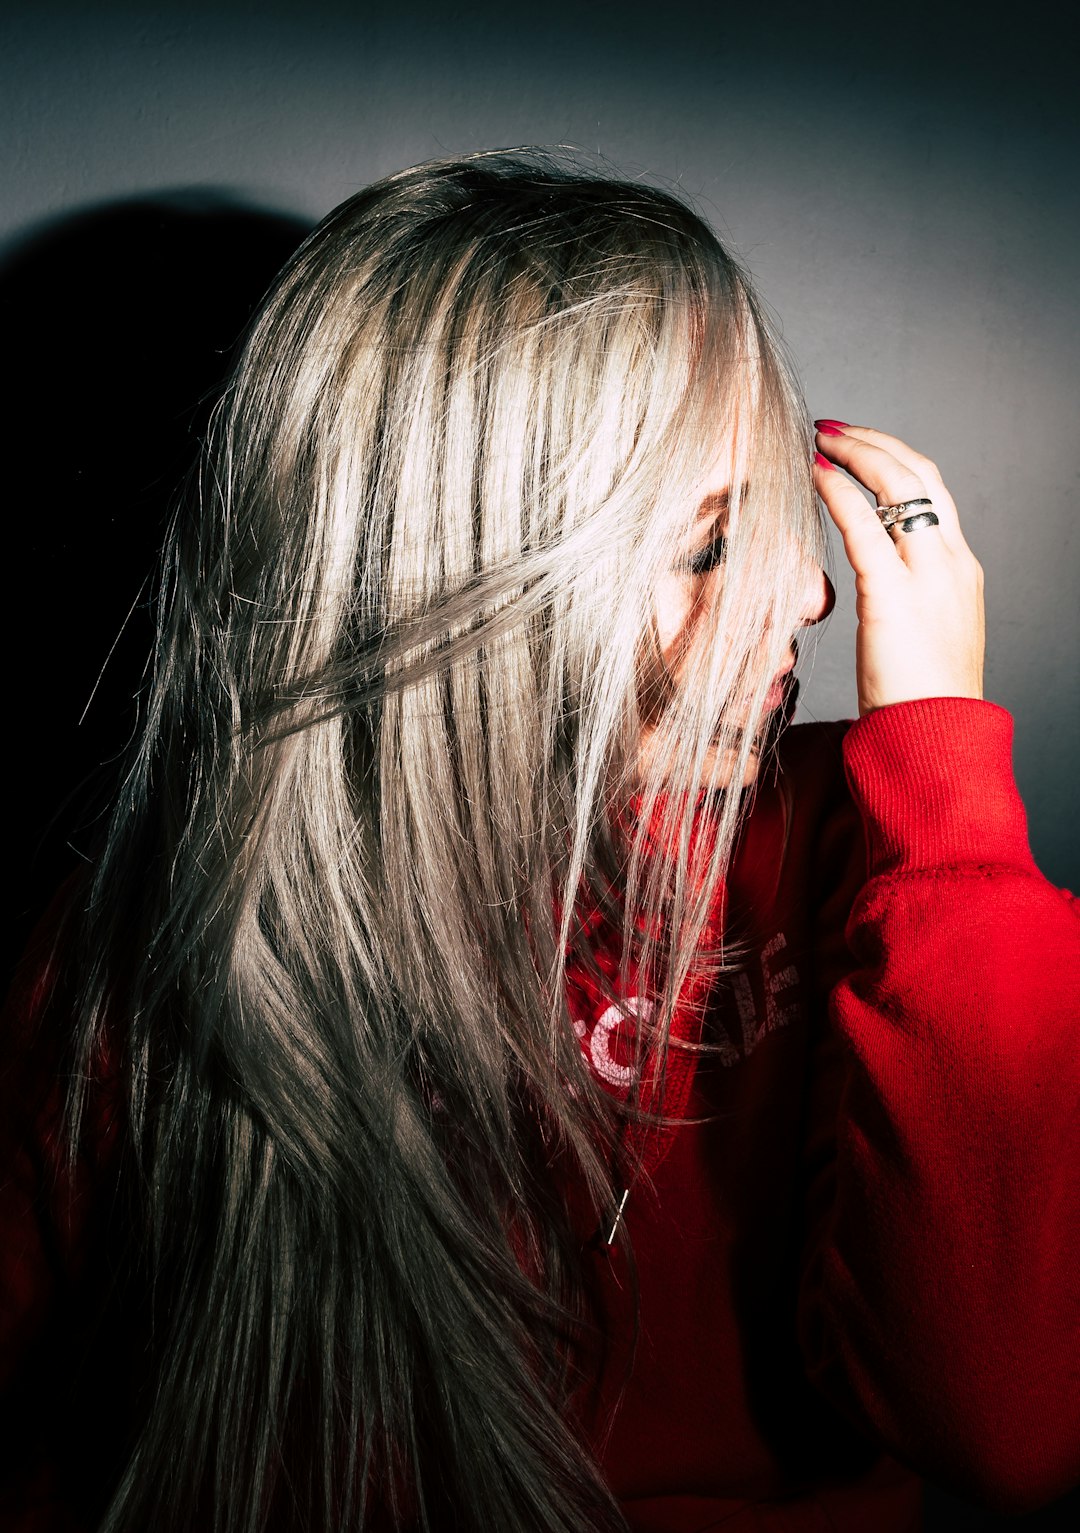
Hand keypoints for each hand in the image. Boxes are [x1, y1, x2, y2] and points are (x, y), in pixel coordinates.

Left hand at [812, 422, 984, 715]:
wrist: (936, 742)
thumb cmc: (920, 703)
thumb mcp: (920, 638)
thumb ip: (902, 601)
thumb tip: (875, 589)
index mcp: (959, 571)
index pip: (932, 493)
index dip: (894, 460)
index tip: (857, 446)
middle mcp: (951, 564)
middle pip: (921, 474)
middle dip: (875, 441)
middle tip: (832, 426)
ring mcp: (928, 578)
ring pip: (900, 485)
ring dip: (857, 451)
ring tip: (819, 437)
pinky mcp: (894, 597)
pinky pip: (864, 528)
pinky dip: (838, 492)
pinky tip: (814, 474)